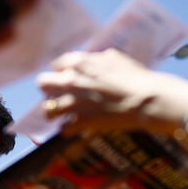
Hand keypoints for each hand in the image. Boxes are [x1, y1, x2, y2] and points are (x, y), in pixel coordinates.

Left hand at [36, 49, 187, 136]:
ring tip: (63, 115)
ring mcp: (74, 103)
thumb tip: (91, 61)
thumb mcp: (115, 58)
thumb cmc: (135, 77)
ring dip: (55, 112)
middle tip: (58, 95)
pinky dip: (69, 130)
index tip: (68, 77)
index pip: (56, 65)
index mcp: (78, 63)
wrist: (145, 100)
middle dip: (49, 89)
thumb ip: (96, 59)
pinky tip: (77, 128)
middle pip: (42, 84)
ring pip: (48, 110)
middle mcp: (70, 81)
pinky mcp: (81, 122)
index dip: (62, 71)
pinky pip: (63, 129)